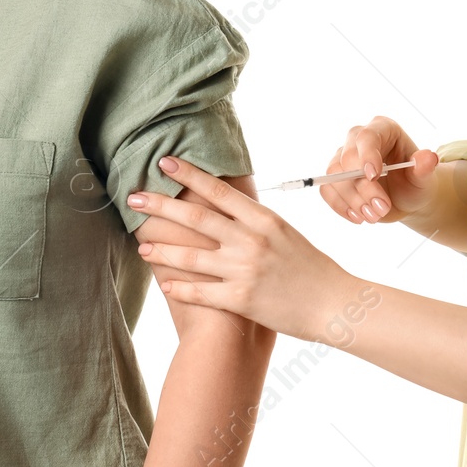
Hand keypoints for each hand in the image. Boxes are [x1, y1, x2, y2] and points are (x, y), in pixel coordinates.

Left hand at [129, 156, 357, 343]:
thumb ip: (256, 222)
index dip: (188, 175)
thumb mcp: (285, 233)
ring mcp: (244, 270)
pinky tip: (163, 284)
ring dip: (162, 250)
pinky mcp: (241, 299)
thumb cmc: (311, 267)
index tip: (164, 162)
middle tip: (133, 197)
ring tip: (141, 246)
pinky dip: (179, 288)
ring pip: (190, 256)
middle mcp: (250, 240)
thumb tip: (230, 207)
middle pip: (195, 218)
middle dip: (160, 206)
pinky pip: (200, 292)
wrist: (333, 303)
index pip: (217, 191)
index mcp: (263, 219)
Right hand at [322, 116, 441, 226]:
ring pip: (334, 176)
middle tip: (382, 209)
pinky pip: (327, 190)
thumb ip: (424, 167)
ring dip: (353, 200)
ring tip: (374, 217)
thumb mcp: (423, 177)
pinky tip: (358, 217)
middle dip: (363, 188)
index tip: (373, 176)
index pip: (367, 136)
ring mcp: (343, 157)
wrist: (405, 198)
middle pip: (348, 159)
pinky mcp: (335, 177)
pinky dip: (341, 206)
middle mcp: (359, 139)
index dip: (367, 155)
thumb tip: (429, 157)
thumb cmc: (414, 182)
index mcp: (383, 129)